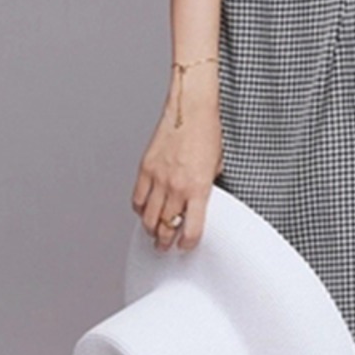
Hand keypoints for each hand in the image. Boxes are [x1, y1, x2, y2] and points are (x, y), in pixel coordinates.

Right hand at [131, 75, 222, 250]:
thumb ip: (208, 186)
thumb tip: (202, 200)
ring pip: (148, 218)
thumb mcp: (217, 165)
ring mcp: (158, 178)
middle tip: (165, 246)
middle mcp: (176, 187)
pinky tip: (145, 210)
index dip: (187, 243)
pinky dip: (140, 209)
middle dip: (165, 242)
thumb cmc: (208, 131)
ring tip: (154, 233)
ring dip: (151, 229)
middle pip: (165, 228)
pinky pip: (138, 199)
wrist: (191, 108)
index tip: (186, 245)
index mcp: (198, 188)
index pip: (191, 230)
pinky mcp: (145, 168)